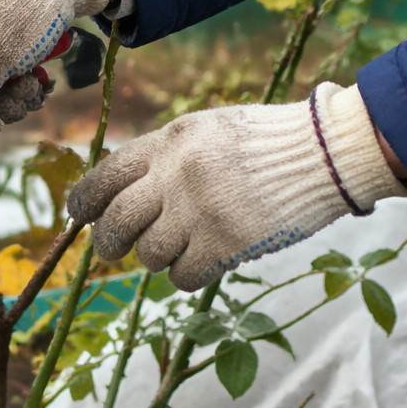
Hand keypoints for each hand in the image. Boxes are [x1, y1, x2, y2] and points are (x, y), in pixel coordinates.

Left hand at [66, 83, 406, 290]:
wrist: (326, 154)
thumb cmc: (266, 143)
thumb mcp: (207, 131)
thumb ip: (164, 158)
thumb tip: (120, 194)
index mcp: (168, 142)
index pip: (105, 176)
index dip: (84, 203)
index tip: (81, 217)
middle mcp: (176, 175)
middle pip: (117, 222)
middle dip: (108, 243)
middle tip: (113, 250)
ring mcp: (199, 211)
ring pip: (148, 254)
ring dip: (159, 257)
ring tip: (184, 244)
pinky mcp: (225, 243)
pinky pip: (182, 276)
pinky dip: (189, 275)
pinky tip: (207, 260)